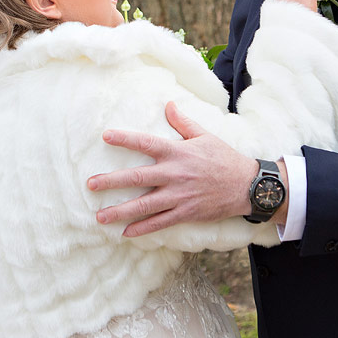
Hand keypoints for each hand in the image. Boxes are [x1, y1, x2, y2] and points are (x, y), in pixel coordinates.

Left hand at [87, 102, 258, 236]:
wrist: (247, 185)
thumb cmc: (224, 158)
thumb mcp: (205, 135)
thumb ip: (182, 122)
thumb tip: (168, 104)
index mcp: (178, 152)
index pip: (146, 143)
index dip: (125, 139)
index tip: (105, 136)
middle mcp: (175, 174)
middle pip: (137, 178)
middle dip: (111, 182)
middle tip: (91, 185)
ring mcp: (179, 196)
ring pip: (144, 205)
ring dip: (120, 211)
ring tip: (100, 217)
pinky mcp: (186, 213)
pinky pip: (160, 222)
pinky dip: (142, 228)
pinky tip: (125, 233)